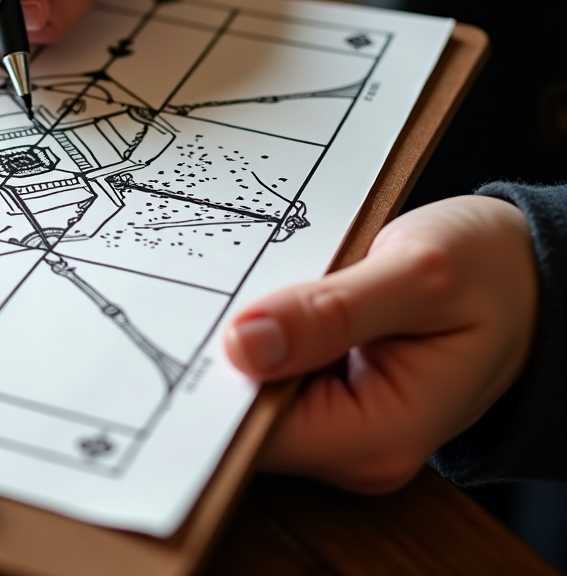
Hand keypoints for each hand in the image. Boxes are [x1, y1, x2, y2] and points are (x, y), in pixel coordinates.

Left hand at [223, 196, 537, 492]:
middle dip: (225, 349)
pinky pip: (274, 367)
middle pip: (247, 410)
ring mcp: (342, 422)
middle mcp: (354, 446)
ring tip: (260, 275)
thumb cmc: (490, 273)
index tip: (190, 321)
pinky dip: (265, 328)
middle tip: (228, 282)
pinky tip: (273, 290)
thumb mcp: (418, 275)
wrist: (530, 277)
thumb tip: (242, 345)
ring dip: (245, 333)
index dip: (215, 378)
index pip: (257, 431)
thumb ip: (331, 313)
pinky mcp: (333, 393)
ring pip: (255, 385)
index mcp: (378, 436)